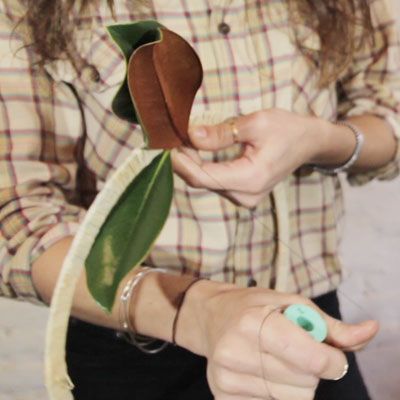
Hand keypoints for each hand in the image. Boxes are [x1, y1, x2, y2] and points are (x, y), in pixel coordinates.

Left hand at [172, 108, 329, 207]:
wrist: (309, 143)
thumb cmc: (287, 129)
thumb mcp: (255, 123)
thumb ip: (221, 133)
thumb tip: (191, 135)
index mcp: (251, 178)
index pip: (204, 177)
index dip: (182, 163)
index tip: (166, 145)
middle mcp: (246, 195)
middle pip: (203, 182)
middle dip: (184, 161)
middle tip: (172, 138)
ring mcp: (245, 198)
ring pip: (207, 183)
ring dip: (192, 164)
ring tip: (182, 141)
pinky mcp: (243, 194)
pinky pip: (216, 183)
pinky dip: (203, 167)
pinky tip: (196, 151)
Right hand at [177, 282, 378, 399]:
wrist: (211, 317)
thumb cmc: (253, 306)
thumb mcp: (291, 303)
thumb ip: (332, 325)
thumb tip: (371, 331)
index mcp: (254, 322)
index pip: (311, 360)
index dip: (332, 361)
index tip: (330, 354)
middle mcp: (235, 351)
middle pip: (306, 383)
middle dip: (311, 369)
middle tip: (293, 349)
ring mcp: (226, 377)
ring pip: (292, 399)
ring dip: (297, 383)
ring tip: (277, 359)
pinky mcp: (223, 396)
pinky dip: (278, 392)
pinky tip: (264, 371)